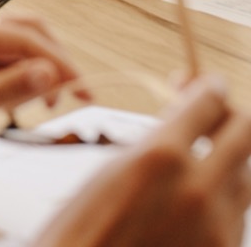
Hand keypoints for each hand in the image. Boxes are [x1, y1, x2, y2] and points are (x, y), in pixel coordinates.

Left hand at [0, 16, 78, 172]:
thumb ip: (7, 89)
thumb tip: (51, 74)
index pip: (22, 38)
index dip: (57, 63)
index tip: (84, 90)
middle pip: (23, 31)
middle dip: (54, 59)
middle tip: (80, 94)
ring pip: (14, 46)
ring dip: (39, 69)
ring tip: (52, 104)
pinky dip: (19, 78)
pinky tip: (26, 103)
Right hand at [35, 76, 250, 246]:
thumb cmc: (82, 230)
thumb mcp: (112, 172)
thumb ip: (156, 143)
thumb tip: (186, 119)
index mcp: (159, 156)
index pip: (208, 102)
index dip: (208, 88)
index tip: (206, 84)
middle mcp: (199, 189)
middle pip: (246, 134)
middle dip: (231, 118)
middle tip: (215, 115)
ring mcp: (220, 228)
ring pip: (245, 178)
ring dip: (227, 164)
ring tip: (197, 167)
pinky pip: (237, 217)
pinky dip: (221, 204)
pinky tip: (191, 208)